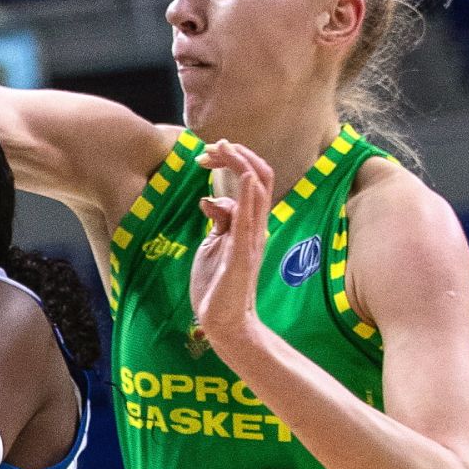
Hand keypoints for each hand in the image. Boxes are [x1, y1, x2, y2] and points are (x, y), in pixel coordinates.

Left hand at [189, 140, 273, 350]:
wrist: (222, 320)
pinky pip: (248, 219)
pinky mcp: (242, 253)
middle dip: (236, 154)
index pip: (252, 178)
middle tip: (209, 148)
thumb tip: (209, 200)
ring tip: (217, 149)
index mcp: (250, 222)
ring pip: (257, 190)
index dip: (233, 159)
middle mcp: (257, 225)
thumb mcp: (214, 243)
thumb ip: (218, 220)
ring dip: (238, 164)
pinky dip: (246, 194)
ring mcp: (252, 238)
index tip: (208, 153)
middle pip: (260, 176)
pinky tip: (242, 175)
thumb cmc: (218, 284)